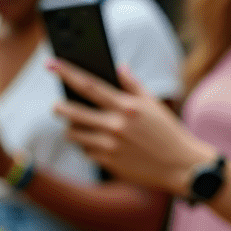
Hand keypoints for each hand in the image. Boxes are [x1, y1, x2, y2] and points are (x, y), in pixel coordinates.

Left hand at [49, 61, 214, 195]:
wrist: (179, 166)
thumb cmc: (167, 131)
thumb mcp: (153, 104)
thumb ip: (133, 85)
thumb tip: (119, 66)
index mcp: (126, 106)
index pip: (89, 85)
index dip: (67, 73)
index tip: (51, 64)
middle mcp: (116, 125)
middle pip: (74, 112)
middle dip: (60, 107)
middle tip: (55, 105)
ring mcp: (110, 145)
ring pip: (74, 134)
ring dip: (71, 129)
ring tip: (76, 126)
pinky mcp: (107, 162)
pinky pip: (85, 151)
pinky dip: (86, 145)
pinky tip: (94, 142)